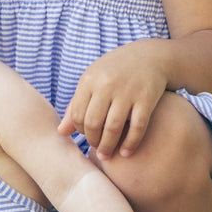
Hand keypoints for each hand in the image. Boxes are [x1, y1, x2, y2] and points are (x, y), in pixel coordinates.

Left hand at [57, 41, 167, 159]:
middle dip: (93, 141)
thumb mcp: (93, 81)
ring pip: (113, 127)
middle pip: (92, 123)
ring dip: (108, 147)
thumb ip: (76, 104)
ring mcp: (127, 91)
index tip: (87, 135)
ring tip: (107, 155)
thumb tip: (60, 132)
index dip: (79, 130)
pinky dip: (130, 143)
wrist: (151, 55)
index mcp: (89, 80)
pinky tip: (126, 153)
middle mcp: (106, 85)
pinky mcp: (146, 98)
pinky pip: (137, 127)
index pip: (77, 114)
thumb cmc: (115, 71)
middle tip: (97, 148)